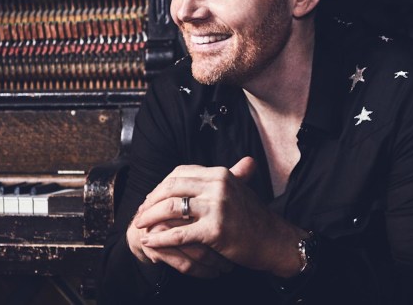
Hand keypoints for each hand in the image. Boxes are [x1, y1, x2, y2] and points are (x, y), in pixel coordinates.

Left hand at [133, 157, 305, 276]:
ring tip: (140, 226)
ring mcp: (217, 207)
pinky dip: (160, 239)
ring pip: (171, 208)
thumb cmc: (253, 217)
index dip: (161, 186)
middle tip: (140, 212)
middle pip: (171, 187)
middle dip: (150, 201)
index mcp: (220, 173)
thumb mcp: (237, 188)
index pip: (179, 173)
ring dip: (150, 217)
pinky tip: (149, 243)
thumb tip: (203, 168)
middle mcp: (218, 185)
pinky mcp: (215, 230)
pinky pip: (179, 234)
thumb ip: (219, 177)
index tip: (151, 198)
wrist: (273, 240)